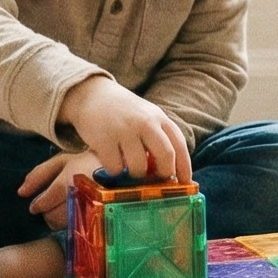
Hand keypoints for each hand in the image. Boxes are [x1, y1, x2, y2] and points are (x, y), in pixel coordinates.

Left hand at [20, 150, 106, 226]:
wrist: (127, 170)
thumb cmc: (90, 162)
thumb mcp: (64, 161)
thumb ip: (40, 174)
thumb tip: (20, 193)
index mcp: (67, 180)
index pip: (44, 204)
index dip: (39, 205)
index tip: (38, 205)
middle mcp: (78, 197)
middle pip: (52, 218)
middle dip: (49, 214)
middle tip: (55, 206)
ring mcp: (91, 210)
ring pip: (65, 226)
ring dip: (61, 221)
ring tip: (68, 208)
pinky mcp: (102, 220)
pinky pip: (80, 229)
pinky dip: (75, 224)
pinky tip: (80, 214)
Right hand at [57, 75, 191, 183]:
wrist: (92, 94)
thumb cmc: (123, 112)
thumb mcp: (146, 117)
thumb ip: (159, 137)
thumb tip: (170, 171)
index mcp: (158, 117)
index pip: (179, 145)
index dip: (185, 167)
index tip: (186, 183)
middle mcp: (145, 122)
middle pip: (165, 156)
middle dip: (164, 174)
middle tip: (157, 180)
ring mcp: (124, 130)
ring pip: (139, 167)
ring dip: (136, 174)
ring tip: (129, 168)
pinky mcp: (104, 139)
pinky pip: (115, 168)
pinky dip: (115, 170)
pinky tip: (111, 160)